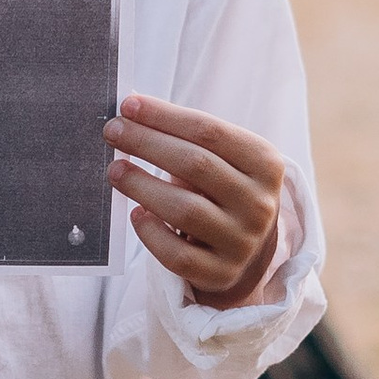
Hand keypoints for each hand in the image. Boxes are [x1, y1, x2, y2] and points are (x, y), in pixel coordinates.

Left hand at [106, 94, 283, 306]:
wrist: (248, 253)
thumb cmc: (223, 193)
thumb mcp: (224, 163)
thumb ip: (188, 140)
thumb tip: (131, 115)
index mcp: (266, 164)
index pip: (209, 132)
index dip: (164, 116)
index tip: (128, 105)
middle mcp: (260, 203)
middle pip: (195, 165)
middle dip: (147, 143)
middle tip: (112, 131)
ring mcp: (242, 242)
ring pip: (184, 210)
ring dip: (142, 185)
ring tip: (115, 170)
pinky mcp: (220, 273)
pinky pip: (176, 254)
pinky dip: (151, 232)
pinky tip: (136, 214)